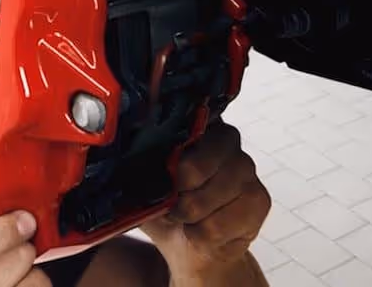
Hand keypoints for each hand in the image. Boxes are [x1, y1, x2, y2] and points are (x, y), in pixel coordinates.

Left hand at [141, 121, 270, 285]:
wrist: (190, 245)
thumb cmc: (168, 206)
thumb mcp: (142, 182)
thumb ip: (131, 165)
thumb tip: (112, 158)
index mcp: (198, 125)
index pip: (182, 130)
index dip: (164, 161)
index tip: (159, 175)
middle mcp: (229, 141)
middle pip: (191, 168)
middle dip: (173, 194)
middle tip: (169, 203)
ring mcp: (247, 170)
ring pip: (203, 200)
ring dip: (185, 216)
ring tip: (183, 217)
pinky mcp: (259, 200)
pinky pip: (217, 224)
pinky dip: (199, 234)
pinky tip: (199, 231)